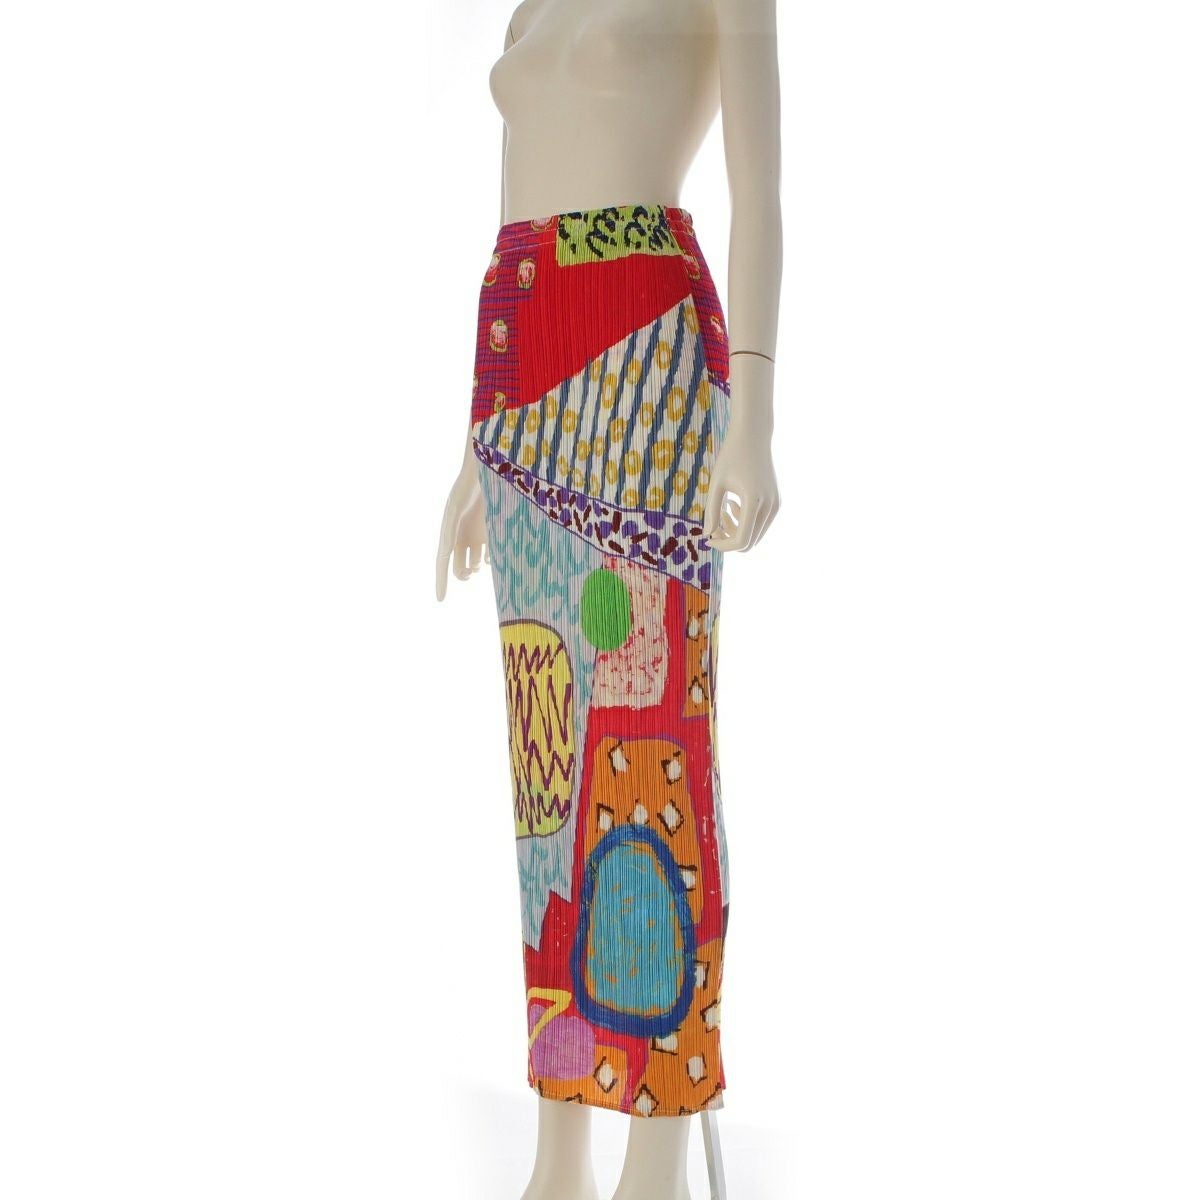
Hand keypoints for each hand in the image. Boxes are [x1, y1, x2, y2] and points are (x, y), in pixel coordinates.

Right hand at [435, 462, 488, 599]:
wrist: (487, 472)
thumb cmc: (468, 486)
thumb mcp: (456, 506)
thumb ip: (451, 528)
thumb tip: (445, 552)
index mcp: (449, 534)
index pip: (441, 563)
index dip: (440, 581)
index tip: (440, 600)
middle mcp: (461, 537)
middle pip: (458, 566)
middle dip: (462, 575)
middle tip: (469, 573)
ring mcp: (476, 535)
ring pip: (474, 562)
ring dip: (476, 568)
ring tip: (479, 564)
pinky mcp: (491, 531)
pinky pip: (491, 553)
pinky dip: (491, 559)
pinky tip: (491, 557)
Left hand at [701, 417, 780, 551]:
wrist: (753, 436)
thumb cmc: (731, 456)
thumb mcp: (716, 484)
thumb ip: (712, 511)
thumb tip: (708, 535)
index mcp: (754, 501)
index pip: (741, 540)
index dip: (723, 546)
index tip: (709, 539)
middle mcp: (769, 506)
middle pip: (749, 542)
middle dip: (729, 539)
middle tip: (714, 525)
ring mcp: (776, 505)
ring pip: (755, 536)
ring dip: (737, 531)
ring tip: (724, 509)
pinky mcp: (776, 502)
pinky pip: (760, 524)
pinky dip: (745, 522)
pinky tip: (734, 504)